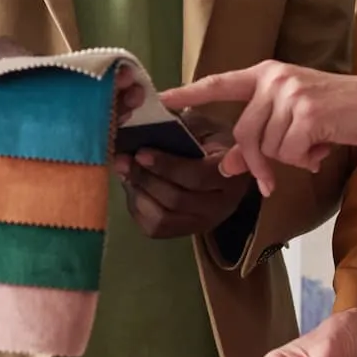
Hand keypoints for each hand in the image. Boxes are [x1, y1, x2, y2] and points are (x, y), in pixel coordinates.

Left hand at [111, 132, 255, 239]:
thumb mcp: (205, 127)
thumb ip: (181, 127)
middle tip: (124, 160)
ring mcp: (202, 223)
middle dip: (145, 178)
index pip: (198, 177)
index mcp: (231, 175)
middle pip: (177, 199)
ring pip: (163, 218)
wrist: (224, 170)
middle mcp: (221, 206)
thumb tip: (147, 123)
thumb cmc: (213, 142)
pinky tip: (132, 187)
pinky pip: (155, 228)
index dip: (166, 166)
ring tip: (125, 171)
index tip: (141, 152)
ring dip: (138, 193)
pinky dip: (137, 207)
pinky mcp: (184, 232)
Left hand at [161, 63, 356, 195]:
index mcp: (266, 74)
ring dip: (292, 158)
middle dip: (259, 163)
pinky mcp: (308, 113)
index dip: (190, 92)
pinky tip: (324, 147)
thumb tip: (225, 166)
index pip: (220, 83)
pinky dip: (306, 160)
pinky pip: (290, 153)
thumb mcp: (293, 121)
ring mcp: (291, 93)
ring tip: (316, 145)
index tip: (163, 99)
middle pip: (245, 134)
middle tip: (270, 183)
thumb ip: (259, 139)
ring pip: (270, 147)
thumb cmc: (337, 112)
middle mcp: (275, 79)